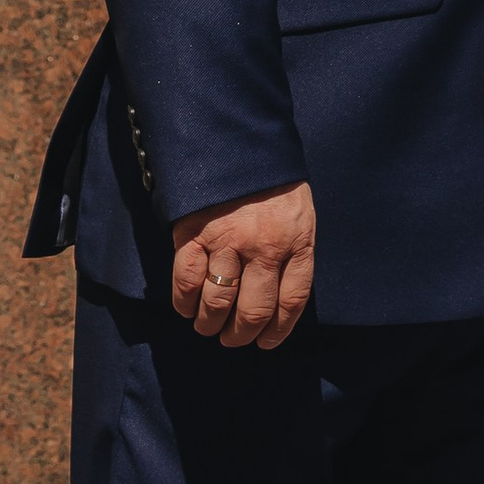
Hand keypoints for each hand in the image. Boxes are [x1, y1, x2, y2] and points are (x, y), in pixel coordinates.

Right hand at [172, 181, 316, 348]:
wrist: (236, 141)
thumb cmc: (272, 181)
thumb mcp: (299, 213)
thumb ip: (293, 251)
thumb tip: (278, 299)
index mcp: (296, 241)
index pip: (291, 302)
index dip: (277, 331)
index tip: (265, 341)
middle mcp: (264, 247)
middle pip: (253, 310)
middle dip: (241, 334)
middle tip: (232, 338)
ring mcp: (227, 241)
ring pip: (218, 303)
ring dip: (211, 324)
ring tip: (209, 327)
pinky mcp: (193, 234)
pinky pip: (187, 281)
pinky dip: (185, 302)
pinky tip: (187, 308)